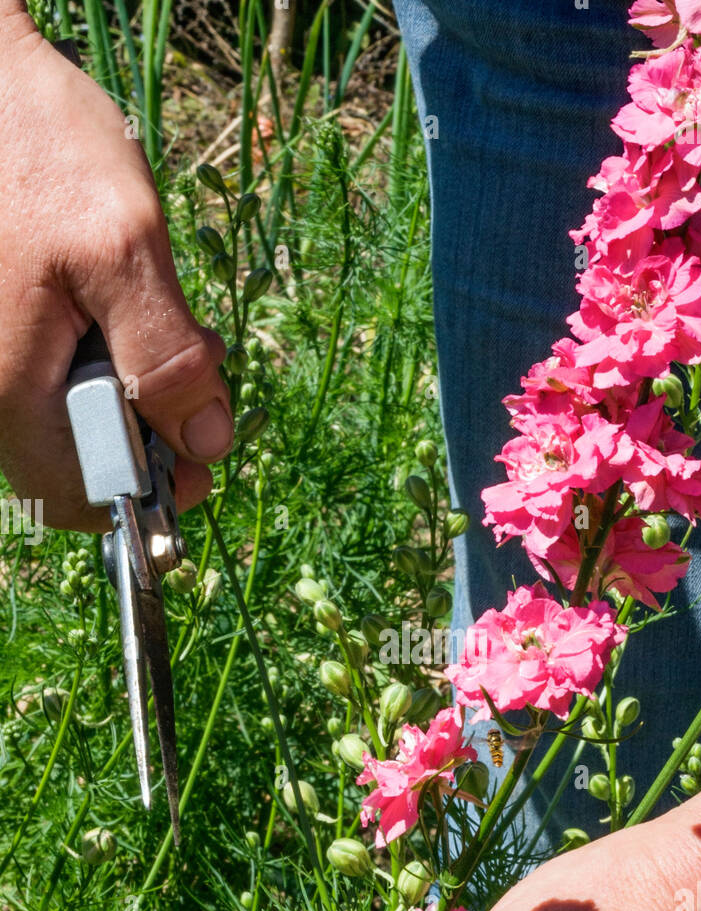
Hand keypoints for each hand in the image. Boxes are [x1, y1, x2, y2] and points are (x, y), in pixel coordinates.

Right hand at [0, 24, 232, 530]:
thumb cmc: (43, 147)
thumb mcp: (126, 246)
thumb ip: (167, 355)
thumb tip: (206, 441)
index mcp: (10, 385)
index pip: (77, 498)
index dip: (146, 495)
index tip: (201, 457)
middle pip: (77, 464)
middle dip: (150, 436)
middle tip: (197, 374)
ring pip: (72, 425)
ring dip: (136, 398)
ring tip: (171, 333)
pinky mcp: (4, 333)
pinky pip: (57, 383)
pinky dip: (109, 366)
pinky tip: (130, 316)